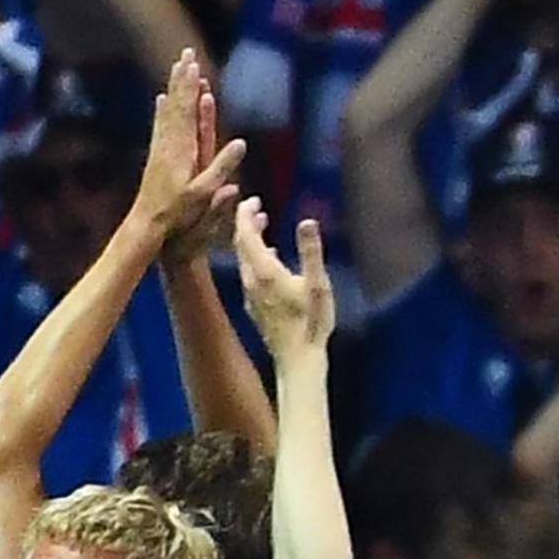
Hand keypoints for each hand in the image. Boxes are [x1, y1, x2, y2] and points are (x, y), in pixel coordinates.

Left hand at [135, 52, 246, 248]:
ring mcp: (161, 148)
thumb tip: (240, 143)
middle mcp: (169, 143)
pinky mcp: (156, 155)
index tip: (194, 64)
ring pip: (168, 111)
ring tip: (177, 68)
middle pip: (177, 103)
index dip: (191, 87)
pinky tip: (162, 100)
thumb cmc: (177, 213)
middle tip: (186, 54)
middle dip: (182, 78)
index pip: (187, 111)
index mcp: (181, 149)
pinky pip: (161, 125)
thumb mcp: (203, 194)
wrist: (146, 224)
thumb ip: (221, 167)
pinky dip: (164, 109)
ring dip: (174, 88)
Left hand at [233, 199, 333, 357]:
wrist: (297, 359)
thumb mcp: (318, 284)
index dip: (245, 213)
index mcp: (264, 272)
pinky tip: (268, 256)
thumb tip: (307, 221)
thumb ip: (311, 252)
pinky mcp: (254, 305)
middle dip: (246, 222)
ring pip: (243, 259)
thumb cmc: (311, 323)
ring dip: (250, 239)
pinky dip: (254, 256)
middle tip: (257, 206)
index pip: (245, 234)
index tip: (252, 199)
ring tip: (263, 224)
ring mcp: (250, 295)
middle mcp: (251, 281)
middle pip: (240, 244)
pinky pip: (248, 272)